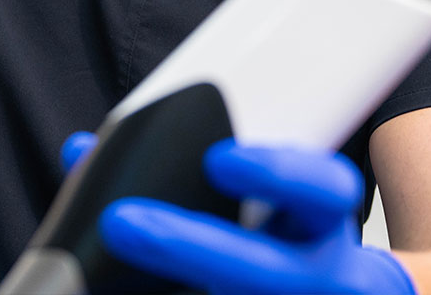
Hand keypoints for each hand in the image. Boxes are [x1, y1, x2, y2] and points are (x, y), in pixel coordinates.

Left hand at [100, 140, 415, 294]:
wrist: (349, 293)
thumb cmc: (292, 232)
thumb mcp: (277, 193)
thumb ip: (199, 165)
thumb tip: (81, 151)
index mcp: (328, 222)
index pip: (326, 191)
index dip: (278, 174)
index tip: (218, 159)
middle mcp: (326, 278)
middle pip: (267, 272)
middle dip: (190, 247)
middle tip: (120, 220)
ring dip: (174, 291)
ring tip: (102, 281)